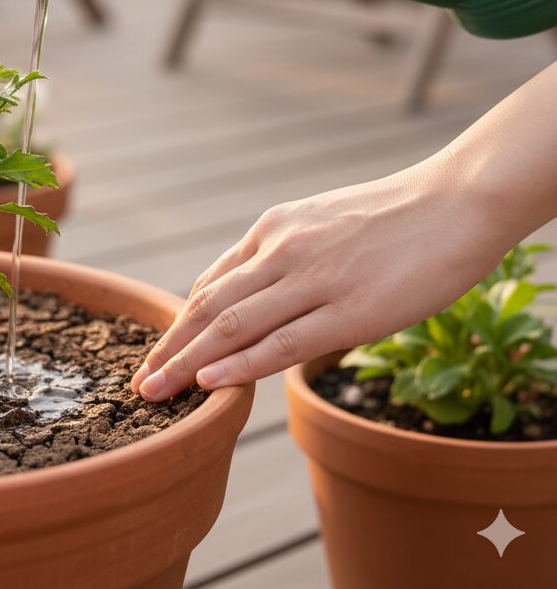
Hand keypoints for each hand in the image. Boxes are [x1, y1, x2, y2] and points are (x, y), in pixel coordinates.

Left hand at [131, 153, 514, 401]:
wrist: (454, 201)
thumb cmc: (392, 217)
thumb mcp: (320, 222)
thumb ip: (285, 256)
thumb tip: (259, 296)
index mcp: (273, 230)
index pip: (210, 285)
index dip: (179, 325)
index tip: (160, 354)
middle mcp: (281, 250)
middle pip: (208, 307)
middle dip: (169, 349)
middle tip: (139, 383)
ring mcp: (313, 279)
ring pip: (233, 325)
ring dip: (187, 363)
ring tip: (155, 393)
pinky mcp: (350, 310)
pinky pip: (282, 342)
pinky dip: (240, 364)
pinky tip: (210, 383)